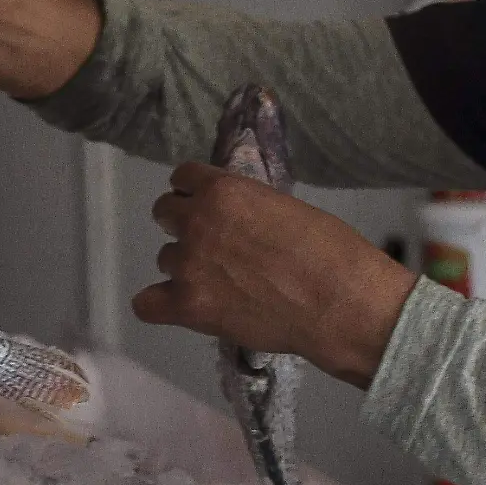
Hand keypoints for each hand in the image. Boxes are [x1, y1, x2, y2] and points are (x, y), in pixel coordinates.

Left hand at [133, 163, 418, 388]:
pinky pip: (146, 304)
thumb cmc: (329, 251)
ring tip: (220, 283)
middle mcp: (196, 222)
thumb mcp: (283, 207)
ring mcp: (188, 265)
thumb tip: (233, 220)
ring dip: (185, 267)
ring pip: (165, 259)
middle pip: (164, 213)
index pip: (182, 177)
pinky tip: (181, 306)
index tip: (206, 207)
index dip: (194, 192)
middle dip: (184, 225)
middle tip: (213, 246)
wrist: (339, 304)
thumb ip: (246, 208)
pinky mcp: (187, 306)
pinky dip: (160, 305)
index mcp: (222, 190)